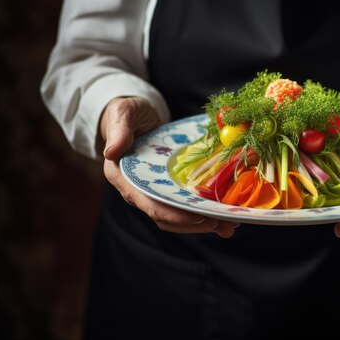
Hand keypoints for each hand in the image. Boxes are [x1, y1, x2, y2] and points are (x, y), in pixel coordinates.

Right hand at [100, 97, 238, 237]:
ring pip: (177, 217)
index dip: (174, 215)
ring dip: (203, 223)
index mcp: (124, 179)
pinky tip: (223, 215)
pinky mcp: (167, 188)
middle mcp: (138, 191)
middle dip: (194, 224)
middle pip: (166, 217)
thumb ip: (119, 132)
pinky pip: (184, 206)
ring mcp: (154, 191)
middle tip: (221, 223)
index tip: (198, 217)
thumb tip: (111, 152)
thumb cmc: (127, 113)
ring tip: (228, 225)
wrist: (135, 116)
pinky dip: (203, 213)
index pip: (150, 206)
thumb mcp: (123, 115)